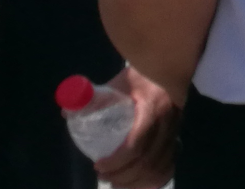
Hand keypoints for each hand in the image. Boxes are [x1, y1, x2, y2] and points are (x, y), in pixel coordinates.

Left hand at [93, 66, 180, 188]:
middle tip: (102, 174)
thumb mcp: (118, 83)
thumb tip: (67, 112)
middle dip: (122, 174)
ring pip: (159, 167)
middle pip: (148, 160)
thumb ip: (95, 97)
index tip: (98, 164)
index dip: (117, 160)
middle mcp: (170, 121)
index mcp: (154, 106)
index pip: (137, 142)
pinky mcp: (177, 137)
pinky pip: (168, 166)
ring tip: (115, 180)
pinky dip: (152, 180)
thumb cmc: (140, 76)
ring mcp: (176, 131)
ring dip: (136, 180)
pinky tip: (137, 181)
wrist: (170, 67)